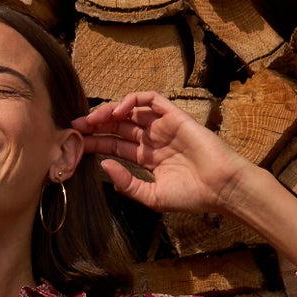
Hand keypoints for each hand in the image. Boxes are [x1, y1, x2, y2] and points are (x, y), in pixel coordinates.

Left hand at [74, 91, 250, 216]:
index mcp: (148, 158)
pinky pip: (151, 100)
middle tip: (75, 127)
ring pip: (131, 111)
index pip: (116, 145)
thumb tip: (104, 165)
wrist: (221, 188)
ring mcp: (164, 126)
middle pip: (119, 126)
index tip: (76, 144)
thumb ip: (127, 183)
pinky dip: (133, 100)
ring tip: (92, 119)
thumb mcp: (152, 196)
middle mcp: (154, 140)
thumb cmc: (192, 196)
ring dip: (109, 111)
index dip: (96, 142)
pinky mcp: (175, 116)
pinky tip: (118, 111)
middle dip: (97, 124)